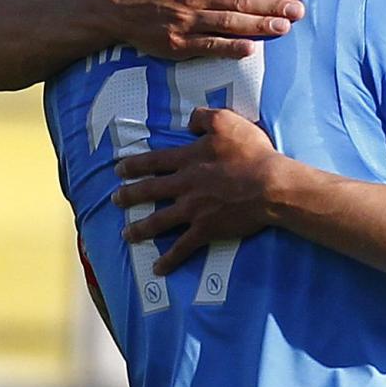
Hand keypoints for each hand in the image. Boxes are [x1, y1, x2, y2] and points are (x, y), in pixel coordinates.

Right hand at [102, 0, 304, 59]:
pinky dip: (230, 48)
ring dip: (259, 25)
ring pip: (229, 23)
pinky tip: (251, 49)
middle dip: (273, 6)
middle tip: (299, 11)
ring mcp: (189, 21)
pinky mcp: (179, 44)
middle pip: (242, 1)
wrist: (121, 3)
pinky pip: (209, 46)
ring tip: (284, 27)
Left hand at [113, 108, 278, 275]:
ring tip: (126, 234)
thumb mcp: (227, 122)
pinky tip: (158, 269)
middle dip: (129, 196)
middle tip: (115, 200)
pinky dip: (169, 259)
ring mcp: (193, 210)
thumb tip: (189, 123)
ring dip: (140, 228)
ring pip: (158, 221)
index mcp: (188, 160)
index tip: (119, 170)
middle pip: (149, 191)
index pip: (153, 162)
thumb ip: (204, 118)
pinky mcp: (206, 230)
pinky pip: (182, 247)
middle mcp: (184, 185)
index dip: (134, 166)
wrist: (270, 186)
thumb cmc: (252, 153)